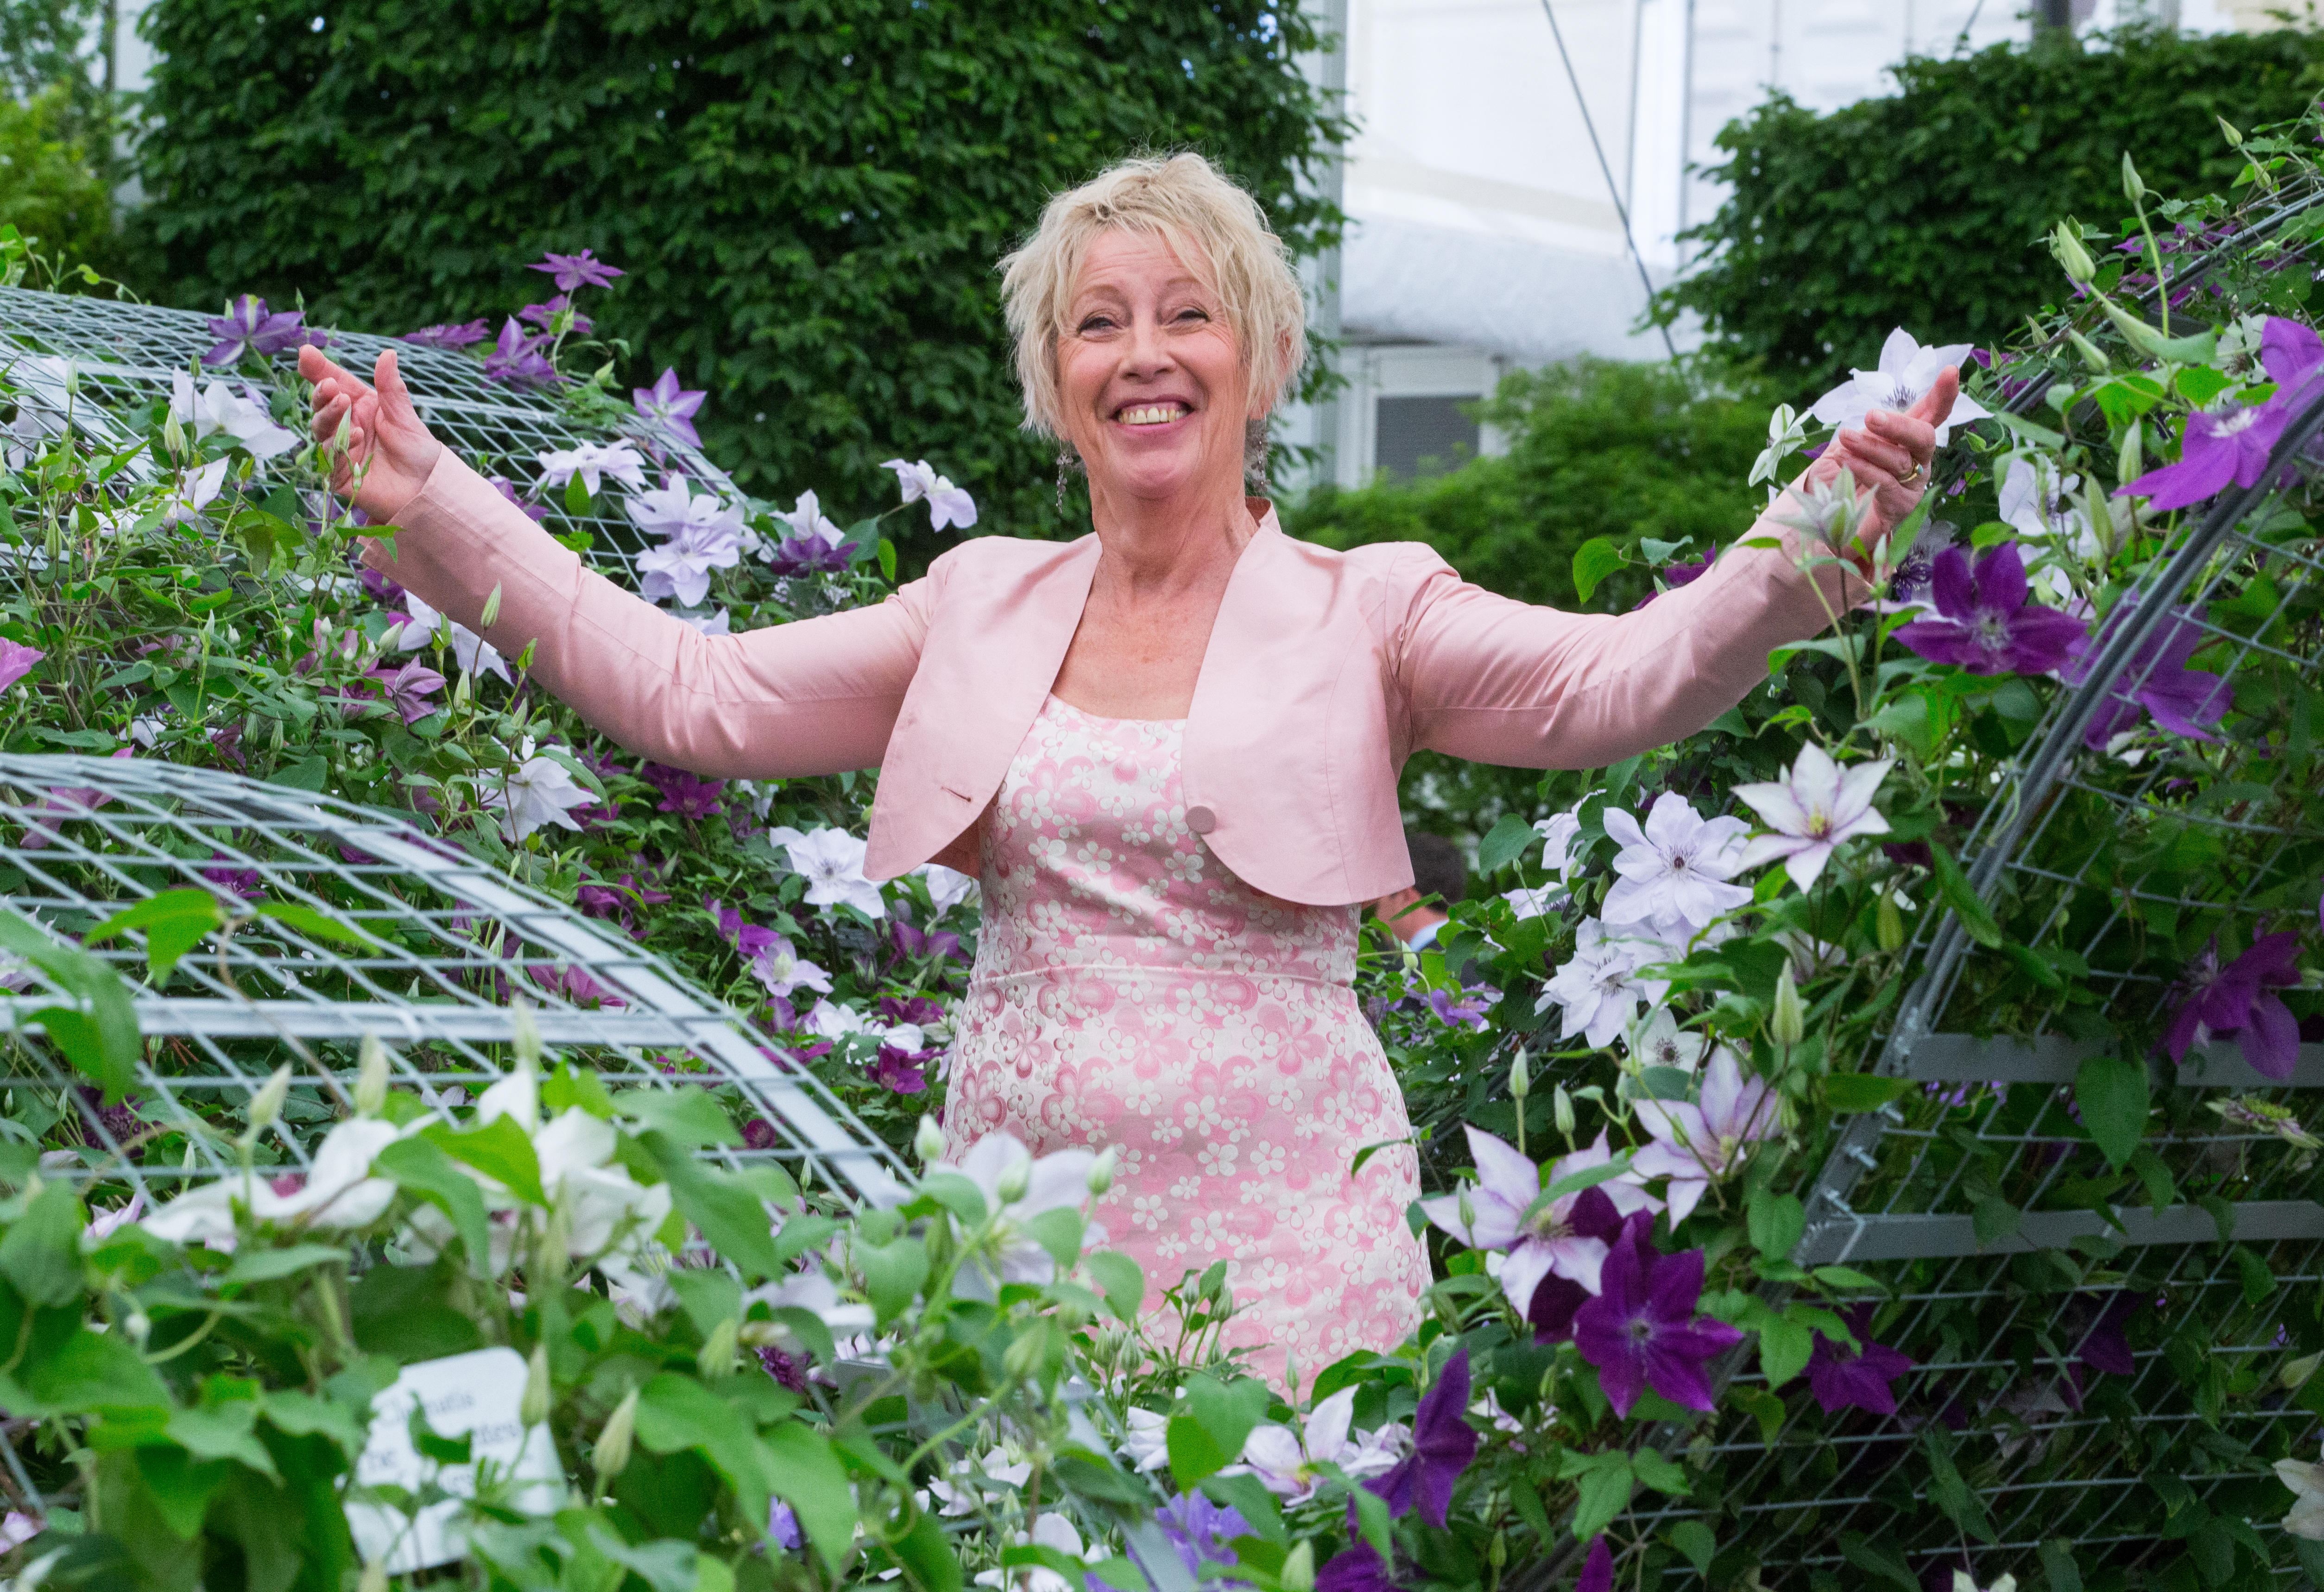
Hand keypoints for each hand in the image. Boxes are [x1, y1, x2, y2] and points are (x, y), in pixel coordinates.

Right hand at [300, 345, 444, 521]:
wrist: (428, 489)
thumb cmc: (418, 453)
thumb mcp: (404, 416)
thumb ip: (391, 388)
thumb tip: (388, 354)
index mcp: (361, 407)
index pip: (336, 383)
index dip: (319, 369)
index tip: (306, 353)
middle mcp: (347, 425)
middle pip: (322, 405)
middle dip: (321, 393)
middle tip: (330, 386)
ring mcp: (341, 448)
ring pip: (321, 427)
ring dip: (329, 414)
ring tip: (343, 403)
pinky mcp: (338, 473)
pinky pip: (331, 455)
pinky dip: (342, 443)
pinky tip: (358, 435)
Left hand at [1811, 364, 1955, 558]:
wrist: (1831, 517)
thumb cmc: (1843, 475)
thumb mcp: (1849, 445)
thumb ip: (1866, 431)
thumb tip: (1874, 417)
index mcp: (1908, 438)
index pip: (1933, 412)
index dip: (1943, 394)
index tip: (1950, 371)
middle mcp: (1918, 459)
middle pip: (1923, 436)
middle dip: (1899, 424)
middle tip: (1872, 416)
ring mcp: (1914, 483)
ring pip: (1900, 460)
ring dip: (1870, 446)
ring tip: (1844, 438)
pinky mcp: (1902, 505)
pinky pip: (1886, 483)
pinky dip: (1865, 468)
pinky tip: (1847, 460)